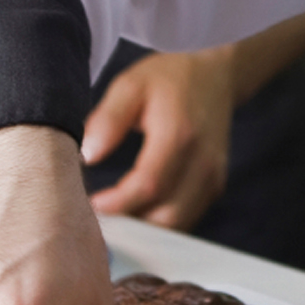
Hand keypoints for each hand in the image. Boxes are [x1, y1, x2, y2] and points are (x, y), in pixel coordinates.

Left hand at [80, 46, 234, 228]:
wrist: (216, 77)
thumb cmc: (169, 79)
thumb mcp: (130, 86)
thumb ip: (108, 120)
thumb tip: (87, 156)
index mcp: (180, 134)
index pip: (149, 185)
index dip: (118, 203)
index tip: (91, 204)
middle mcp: (203, 162)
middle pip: (166, 216)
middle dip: (129, 223)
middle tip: (98, 217)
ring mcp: (213, 177)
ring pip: (177, 224)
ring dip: (144, 227)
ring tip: (114, 214)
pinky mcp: (215, 187)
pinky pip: (186, 218)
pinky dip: (159, 220)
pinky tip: (135, 209)